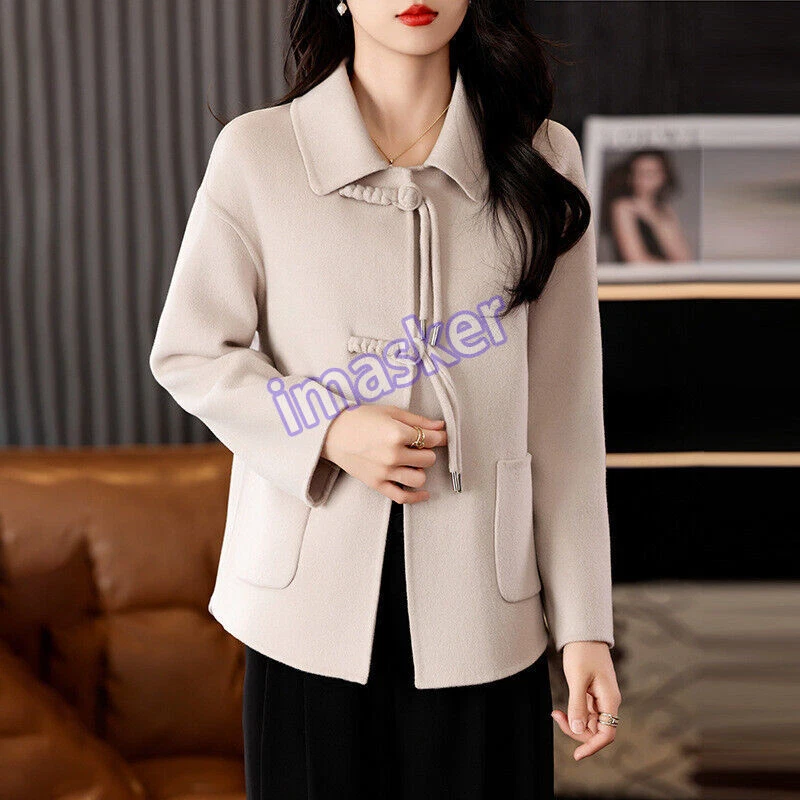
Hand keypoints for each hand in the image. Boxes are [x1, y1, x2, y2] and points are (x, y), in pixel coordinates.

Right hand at [321, 404, 446, 503]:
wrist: (331, 433)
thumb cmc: (358, 419)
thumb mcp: (390, 412)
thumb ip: (417, 420)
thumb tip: (439, 426)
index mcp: (396, 434)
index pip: (432, 439)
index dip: (439, 437)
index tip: (439, 436)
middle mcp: (392, 455)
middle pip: (428, 459)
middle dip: (427, 451)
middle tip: (419, 445)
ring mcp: (385, 472)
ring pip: (420, 478)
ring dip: (421, 469)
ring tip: (413, 461)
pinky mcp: (377, 484)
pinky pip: (403, 497)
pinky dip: (417, 497)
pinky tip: (423, 493)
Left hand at [551, 641, 621, 761]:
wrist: (583, 633)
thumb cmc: (582, 652)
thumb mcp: (577, 677)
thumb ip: (578, 704)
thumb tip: (579, 729)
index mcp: (610, 699)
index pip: (607, 733)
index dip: (593, 747)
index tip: (576, 755)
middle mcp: (608, 702)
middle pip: (596, 731)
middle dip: (577, 732)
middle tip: (556, 717)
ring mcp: (600, 699)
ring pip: (589, 723)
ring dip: (573, 723)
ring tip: (555, 713)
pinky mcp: (591, 694)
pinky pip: (584, 713)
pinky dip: (573, 714)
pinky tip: (559, 710)